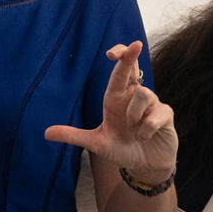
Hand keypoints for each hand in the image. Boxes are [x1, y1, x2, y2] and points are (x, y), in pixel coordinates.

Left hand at [45, 42, 176, 182]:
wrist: (144, 167)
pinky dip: (147, 129)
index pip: (118, 72)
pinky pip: (156, 114)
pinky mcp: (166, 114)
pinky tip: (146, 137)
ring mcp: (151, 104)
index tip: (112, 52)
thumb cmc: (121, 150)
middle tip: (135, 45)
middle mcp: (134, 96)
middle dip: (132, 55)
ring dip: (135, 116)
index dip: (120, 57)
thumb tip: (46, 133)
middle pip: (134, 67)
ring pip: (143, 95)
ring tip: (134, 133)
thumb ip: (73, 136)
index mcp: (116, 98)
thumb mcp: (96, 143)